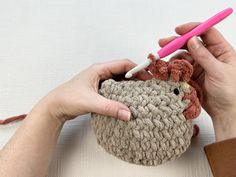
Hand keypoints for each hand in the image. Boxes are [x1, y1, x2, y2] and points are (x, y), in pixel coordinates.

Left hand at [35, 59, 151, 122]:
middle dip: (136, 77)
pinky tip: (128, 99)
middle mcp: (100, 73)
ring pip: (120, 80)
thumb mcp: (91, 102)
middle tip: (148, 86)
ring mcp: (99, 82)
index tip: (148, 77)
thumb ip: (110, 108)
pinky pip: (115, 88)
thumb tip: (128, 113)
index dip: (137, 69)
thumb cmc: (68, 99)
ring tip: (141, 93)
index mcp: (99, 69)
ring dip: (130, 85)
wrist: (55, 107)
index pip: (123, 64)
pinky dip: (123, 92)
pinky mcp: (99, 90)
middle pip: (123, 71)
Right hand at [159, 22, 235, 141]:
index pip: (206, 33)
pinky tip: (170, 70)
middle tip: (163, 43)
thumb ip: (204, 55)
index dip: (192, 28)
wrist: (225, 111)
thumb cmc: (230, 92)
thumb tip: (192, 40)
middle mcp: (210, 56)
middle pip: (191, 43)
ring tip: (167, 64)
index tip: (179, 30)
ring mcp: (200, 65)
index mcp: (221, 51)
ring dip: (174, 57)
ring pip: (184, 56)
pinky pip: (181, 68)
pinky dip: (174, 68)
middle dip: (177, 42)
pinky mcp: (193, 75)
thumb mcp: (218, 71)